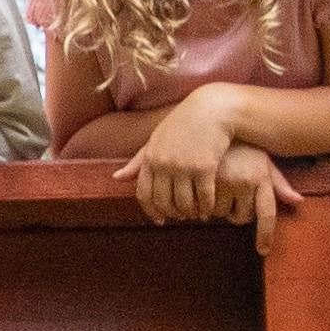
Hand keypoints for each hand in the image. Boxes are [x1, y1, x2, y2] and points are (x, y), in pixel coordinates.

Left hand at [119, 88, 239, 223]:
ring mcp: (184, 166)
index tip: (160, 220)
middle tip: (180, 218)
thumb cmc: (183, 125)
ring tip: (195, 214)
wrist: (213, 110)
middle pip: (163, 201)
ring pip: (183, 203)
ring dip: (190, 213)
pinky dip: (206, 207)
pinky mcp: (204, 167)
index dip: (151, 211)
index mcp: (150, 157)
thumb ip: (138, 161)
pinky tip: (209, 209)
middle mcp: (164, 163)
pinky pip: (203, 197)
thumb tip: (116, 178)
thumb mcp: (157, 139)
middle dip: (172, 214)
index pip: (144, 194)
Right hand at [210, 143, 308, 253]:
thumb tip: (298, 201)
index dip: (265, 234)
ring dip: (219, 207)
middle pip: (242, 217)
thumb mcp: (263, 161)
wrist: (214, 123)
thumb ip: (278, 183)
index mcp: (262, 177)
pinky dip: (204, 202)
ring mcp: (224, 181)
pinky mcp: (205, 181)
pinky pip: (205, 206)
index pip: (266, 213)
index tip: (262, 251)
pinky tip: (205, 188)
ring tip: (218, 186)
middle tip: (233, 192)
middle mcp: (245, 180)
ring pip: (221, 213)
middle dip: (237, 211)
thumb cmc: (242, 147)